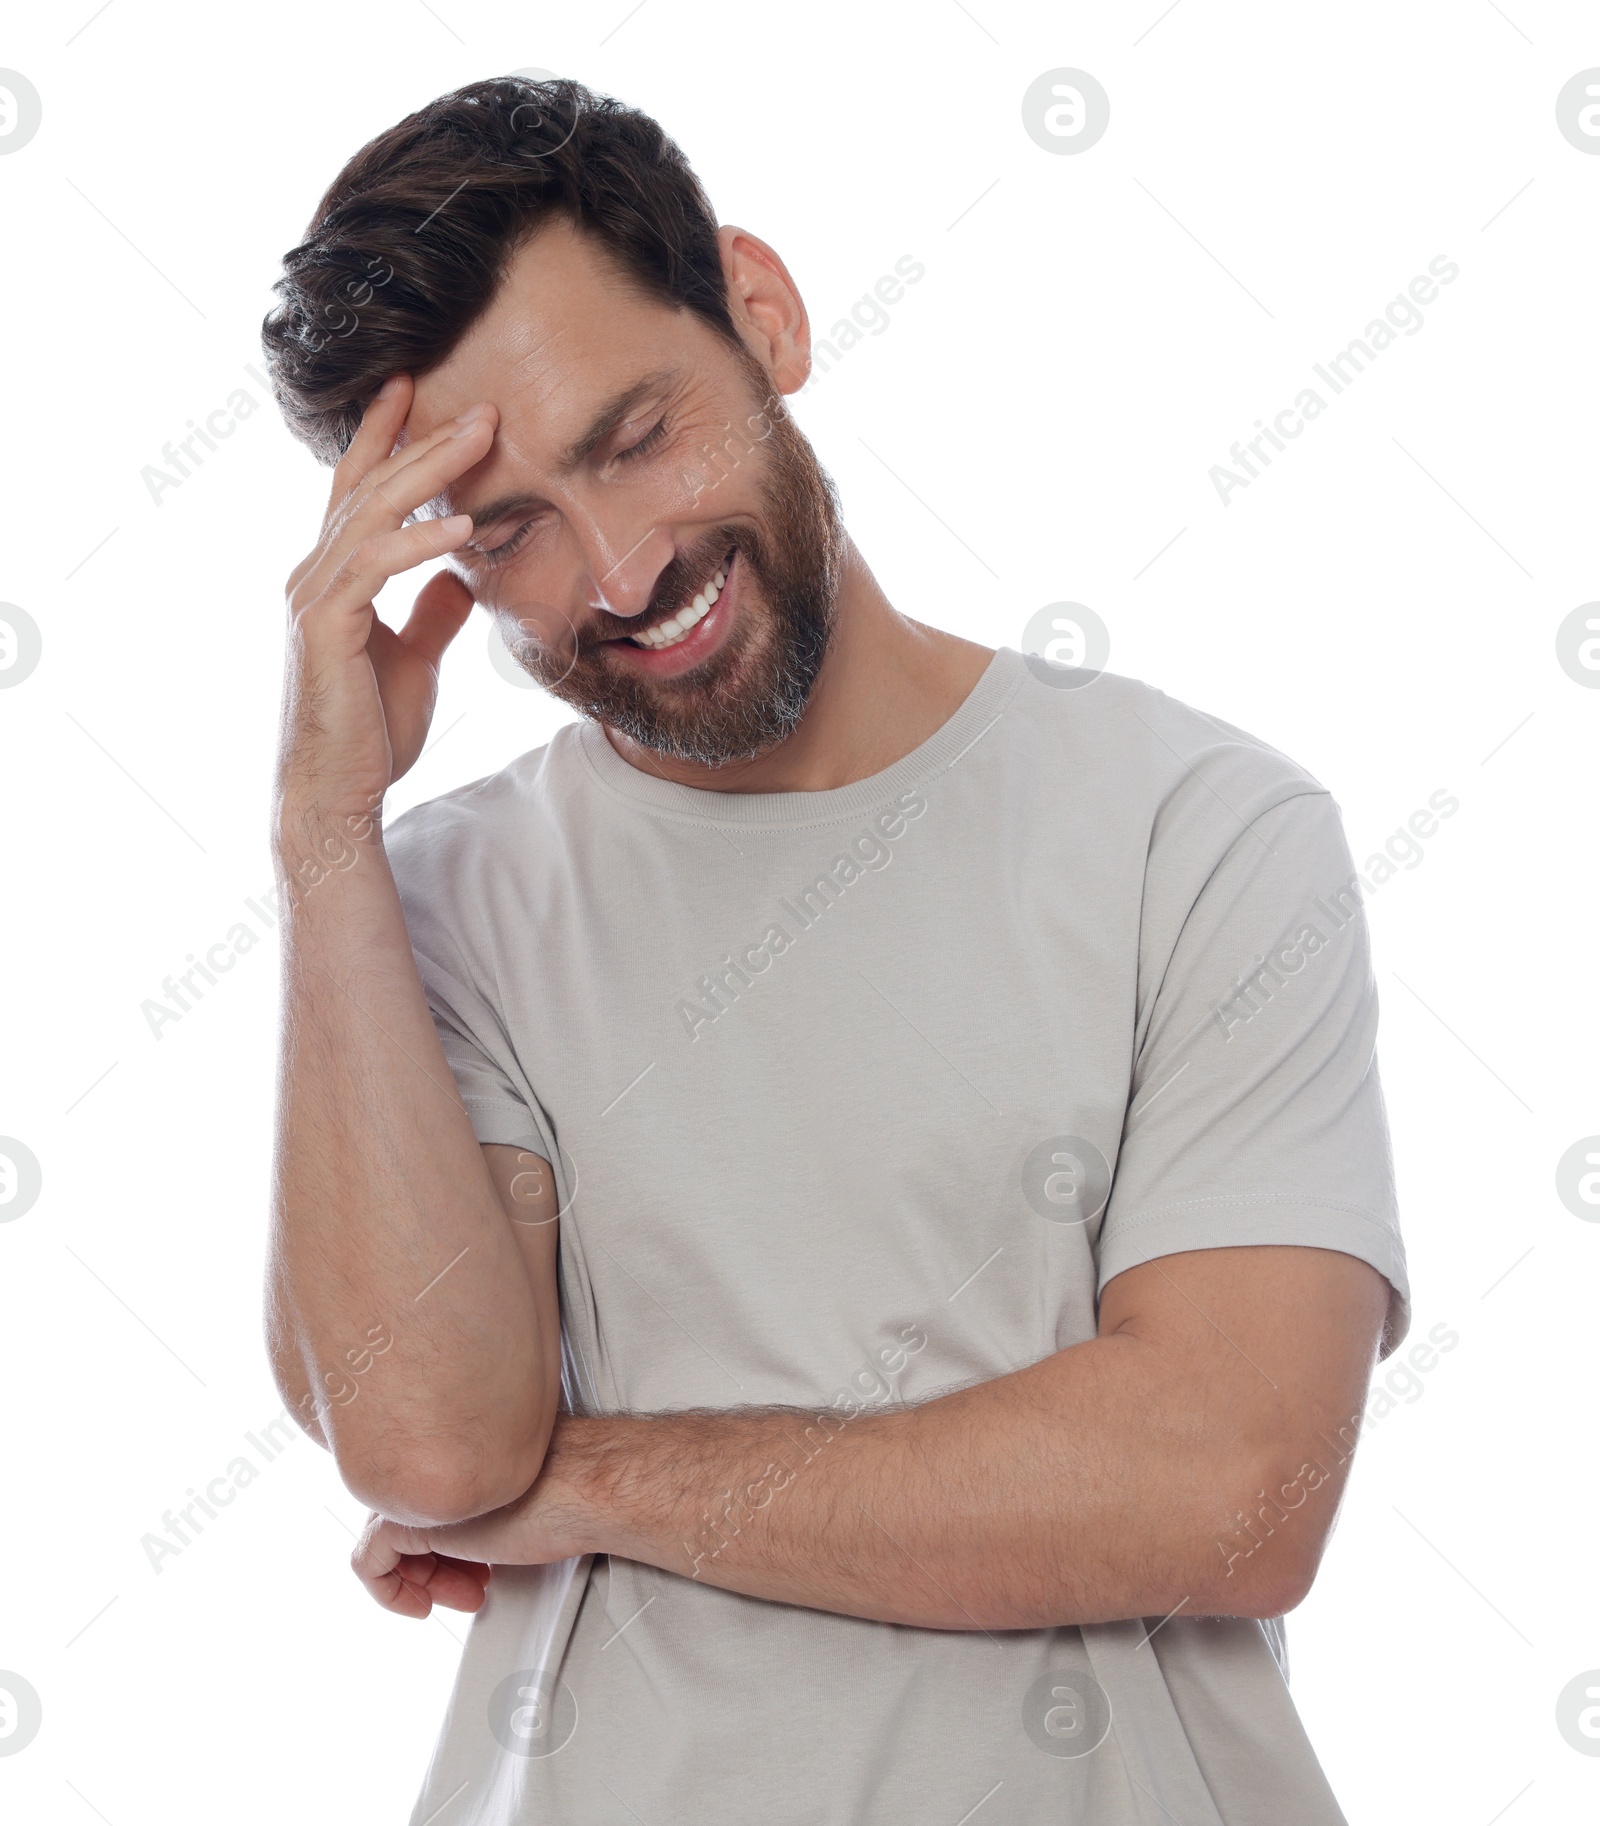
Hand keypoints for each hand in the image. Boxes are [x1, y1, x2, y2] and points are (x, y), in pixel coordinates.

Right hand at [276, 375, 497, 831]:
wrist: (336, 792)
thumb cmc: (370, 732)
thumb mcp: (415, 660)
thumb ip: (430, 615)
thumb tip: (460, 579)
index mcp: (333, 578)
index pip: (357, 492)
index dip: (385, 439)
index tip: (415, 390)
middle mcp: (312, 575)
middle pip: (370, 488)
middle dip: (423, 441)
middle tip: (479, 404)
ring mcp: (314, 597)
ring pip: (372, 514)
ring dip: (429, 472)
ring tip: (481, 437)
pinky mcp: (326, 626)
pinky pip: (374, 567)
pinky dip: (418, 543)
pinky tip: (462, 527)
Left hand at [351, 1416, 597, 1618]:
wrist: (583, 1489)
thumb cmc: (568, 1491)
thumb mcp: (515, 1496)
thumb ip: (484, 1503)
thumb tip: (487, 1528)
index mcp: (455, 1452)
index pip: (425, 1496)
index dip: (448, 1545)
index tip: (477, 1570)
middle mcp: (428, 1463)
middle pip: (406, 1520)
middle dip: (436, 1566)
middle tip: (472, 1588)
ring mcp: (414, 1491)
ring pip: (387, 1543)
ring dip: (423, 1581)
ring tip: (463, 1595)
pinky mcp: (404, 1521)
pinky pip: (368, 1563)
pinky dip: (389, 1592)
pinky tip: (421, 1605)